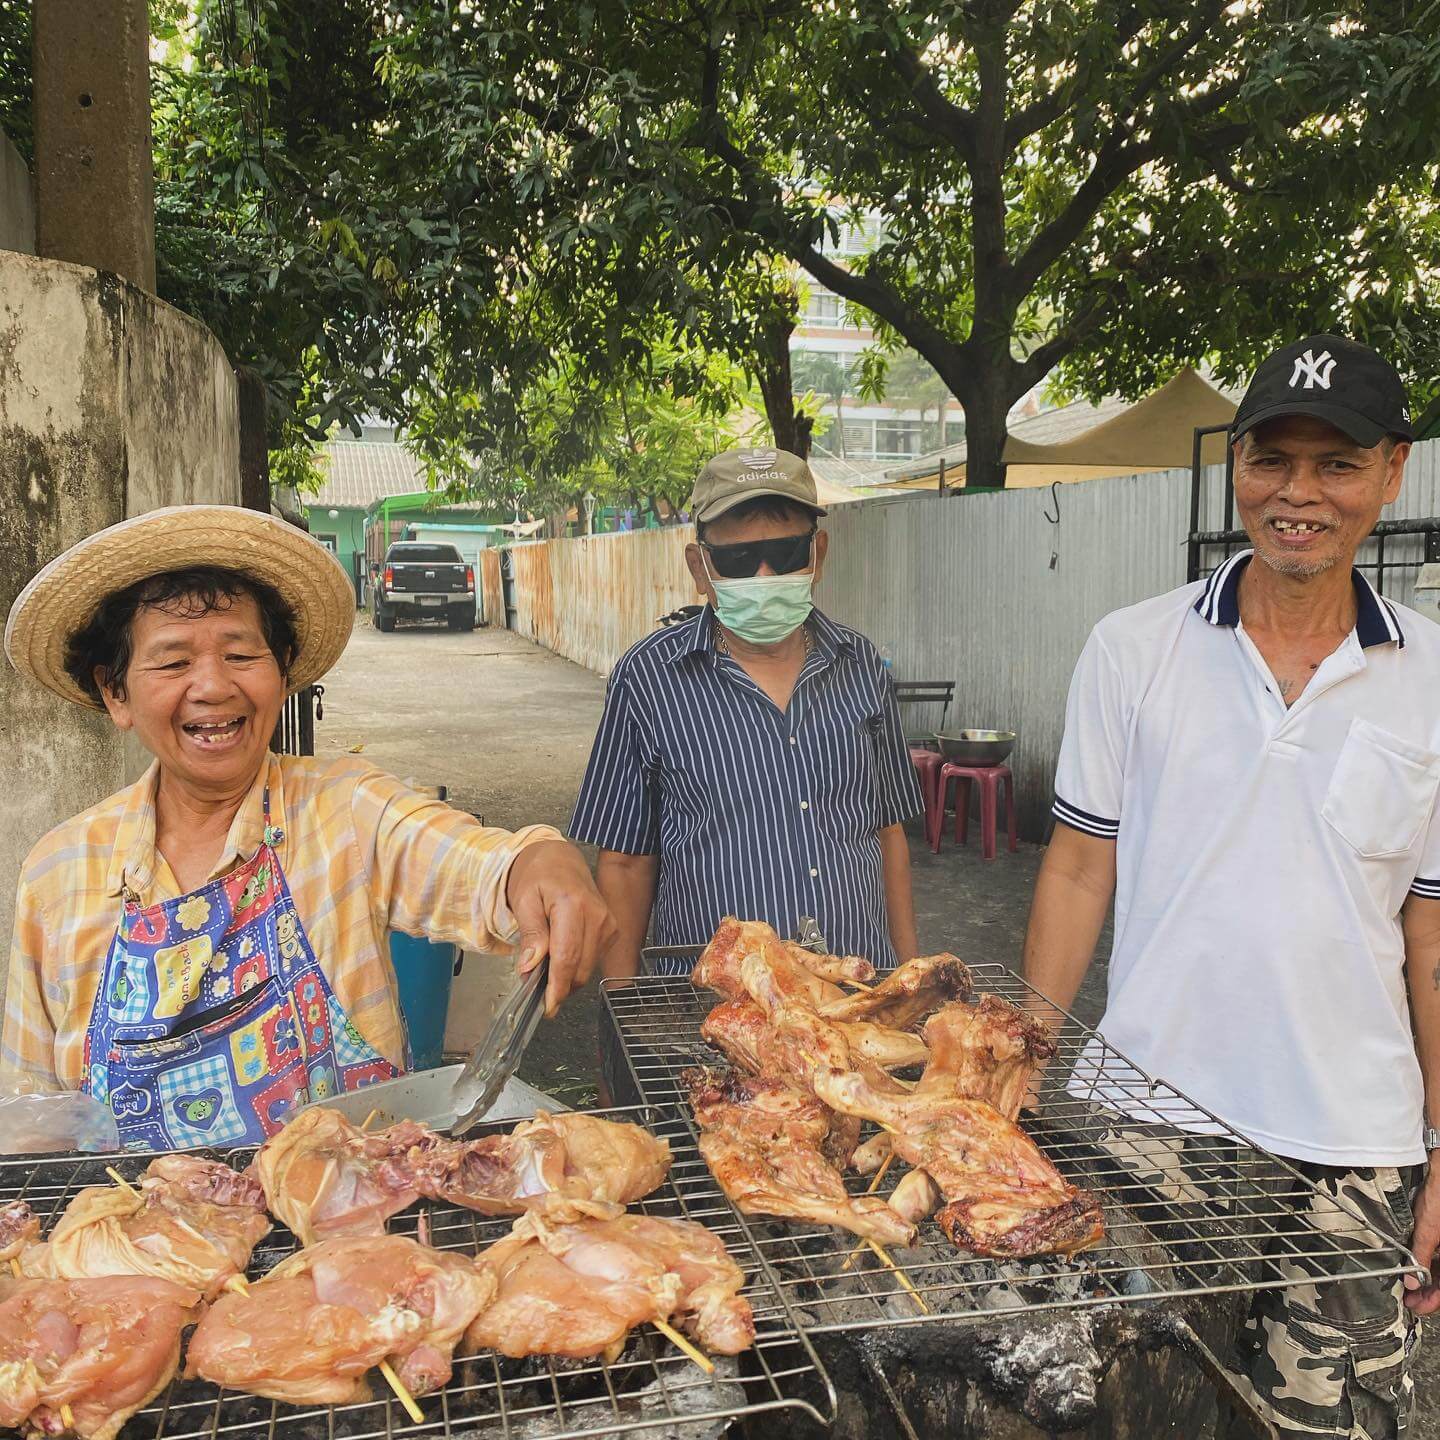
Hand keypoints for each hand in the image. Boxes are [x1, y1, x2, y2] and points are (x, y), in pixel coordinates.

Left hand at [505, 841, 616, 1016]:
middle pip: (580, 968)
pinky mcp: (611, 930)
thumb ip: (530, 933)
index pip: (567, 956)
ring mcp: (608, 923)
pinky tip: (561, 955)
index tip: (548, 1007)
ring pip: (587, 969)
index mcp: (573, 905)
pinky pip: (593, 960)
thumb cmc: (538, 875)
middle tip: (534, 985)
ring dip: (566, 977)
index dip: (557, 986)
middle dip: (558, 985)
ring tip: (545, 965)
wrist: (559, 859)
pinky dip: (576, 966)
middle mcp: (597, 915)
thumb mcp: (523, 899)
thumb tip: (531, 966)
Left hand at [1403, 1170, 1439, 1314]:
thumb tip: (1411, 1281)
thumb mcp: (1429, 1229)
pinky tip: (1414, 1267)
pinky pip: (1439, 1255)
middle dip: (1428, 1292)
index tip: (1416, 1306)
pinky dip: (1429, 1263)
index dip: (1433, 1301)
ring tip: (1408, 1286)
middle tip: (1408, 1299)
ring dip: (1428, 1279)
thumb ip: (1420, 1256)